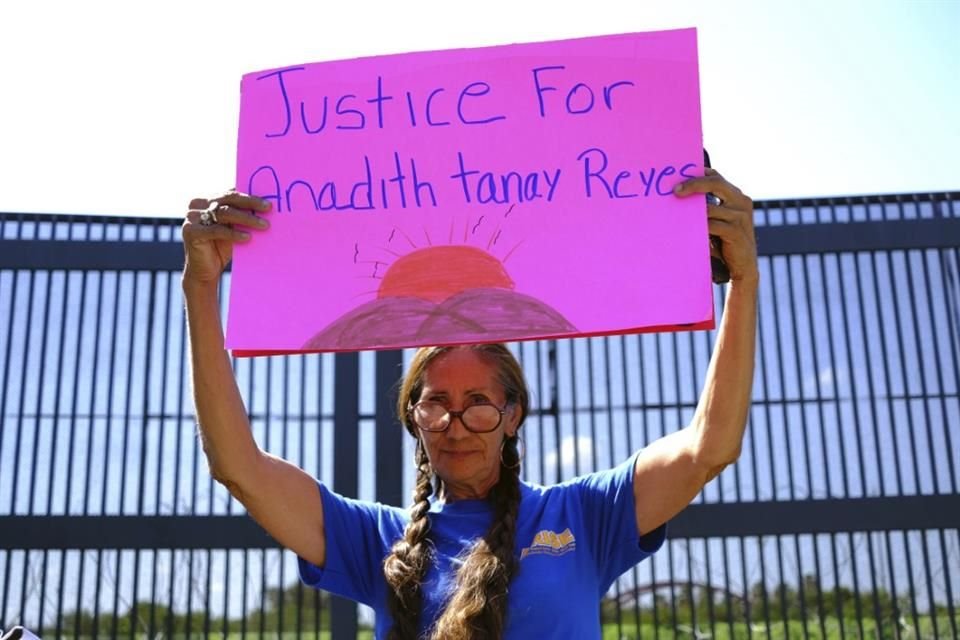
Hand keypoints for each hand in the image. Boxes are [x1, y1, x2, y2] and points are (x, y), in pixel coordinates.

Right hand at [181, 190, 271, 285]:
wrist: (205, 272)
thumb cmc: (221, 248)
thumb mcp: (233, 228)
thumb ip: (242, 215)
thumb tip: (265, 207)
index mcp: (208, 200)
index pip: (231, 194)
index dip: (250, 196)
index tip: (268, 201)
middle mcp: (198, 205)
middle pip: (228, 199)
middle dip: (250, 203)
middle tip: (268, 208)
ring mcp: (192, 217)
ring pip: (225, 213)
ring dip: (247, 219)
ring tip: (264, 225)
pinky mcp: (191, 231)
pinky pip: (217, 230)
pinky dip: (234, 233)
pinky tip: (248, 237)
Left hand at [674, 168, 757, 283]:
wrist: (742, 267)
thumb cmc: (726, 243)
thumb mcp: (718, 221)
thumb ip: (708, 208)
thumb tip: (680, 196)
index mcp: (737, 196)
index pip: (717, 177)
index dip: (699, 174)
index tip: (679, 177)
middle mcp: (741, 202)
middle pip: (716, 183)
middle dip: (693, 184)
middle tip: (675, 190)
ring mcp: (740, 216)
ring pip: (709, 208)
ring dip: (692, 213)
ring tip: (677, 217)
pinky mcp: (736, 231)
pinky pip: (711, 225)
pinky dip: (699, 228)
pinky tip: (690, 232)